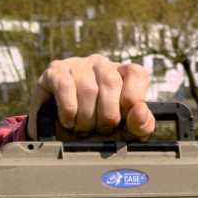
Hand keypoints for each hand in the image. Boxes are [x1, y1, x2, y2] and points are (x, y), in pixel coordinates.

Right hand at [30, 56, 154, 139]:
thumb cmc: (98, 129)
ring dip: (86, 118)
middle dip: (107, 116)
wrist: (60, 133)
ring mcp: (78, 65)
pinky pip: (65, 87)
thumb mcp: (125, 132)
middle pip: (111, 83)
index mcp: (123, 74)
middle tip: (100, 130)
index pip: (137, 74)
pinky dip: (68, 110)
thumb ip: (142, 125)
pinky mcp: (56, 71)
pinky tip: (68, 121)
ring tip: (83, 129)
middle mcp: (102, 64)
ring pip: (88, 89)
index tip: (123, 120)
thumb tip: (140, 110)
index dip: (133, 99)